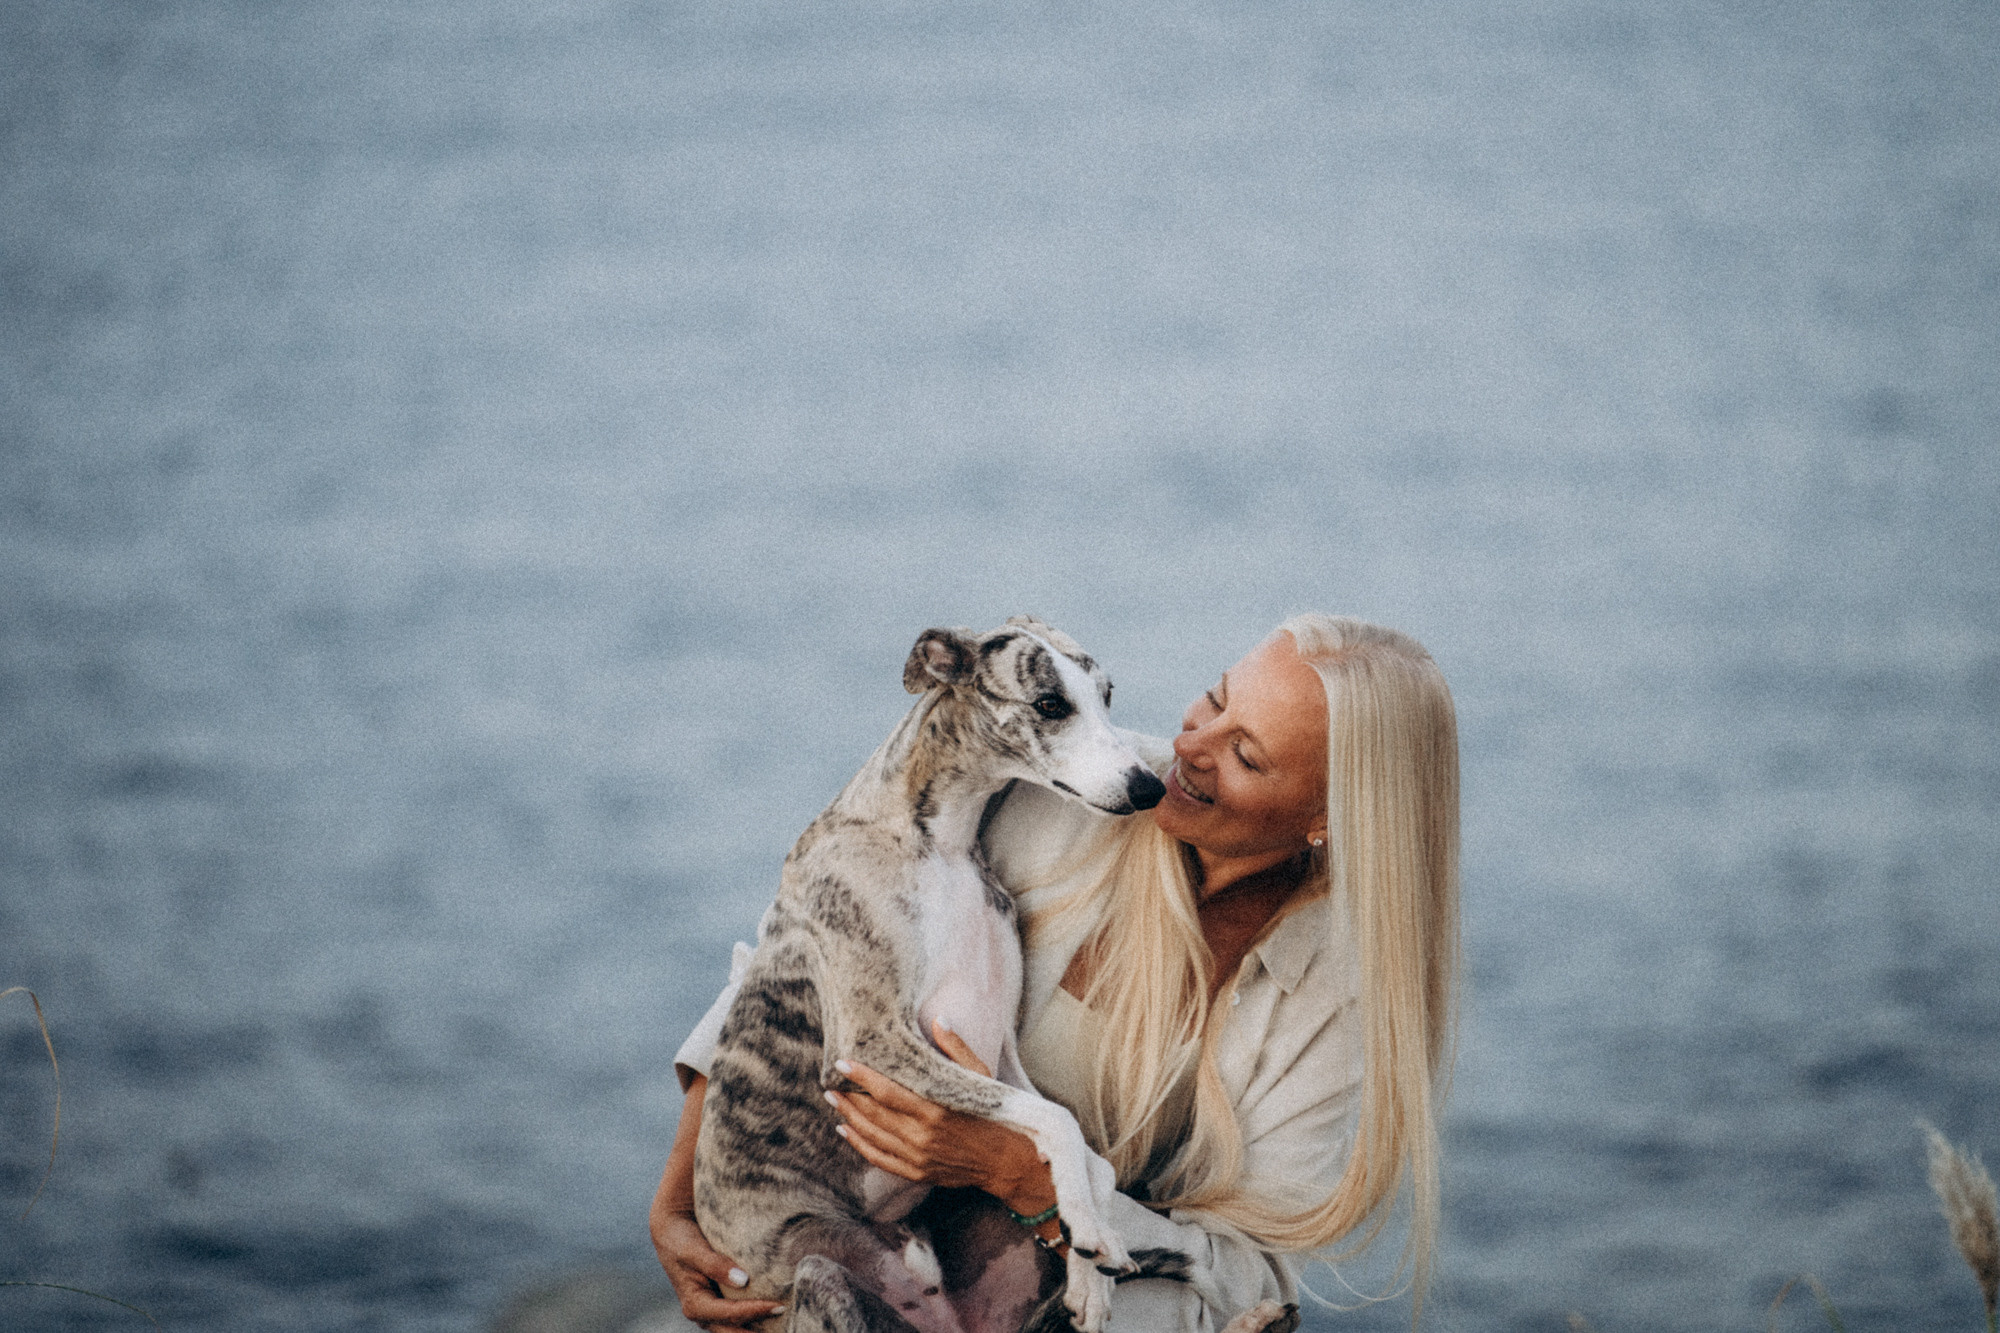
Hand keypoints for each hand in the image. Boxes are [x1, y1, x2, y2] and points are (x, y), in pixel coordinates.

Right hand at [649, 1075, 783, 1330]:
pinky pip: (725, 1315)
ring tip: (777, 1324)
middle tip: (771, 1309)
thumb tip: (719, 1106)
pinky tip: (775, 1323)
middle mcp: (678, 1266)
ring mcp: (692, 1282)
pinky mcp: (710, 1289)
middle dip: (734, 1318)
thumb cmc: (700, 1165)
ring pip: (711, 1319)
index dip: (717, 1270)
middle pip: (699, 1308)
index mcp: (670, 1235)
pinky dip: (746, 1324)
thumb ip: (723, 1141)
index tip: (745, 1276)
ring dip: (741, 1330)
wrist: (689, 1179)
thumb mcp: (703, 1159)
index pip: (692, 1262)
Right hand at [651, 1209, 784, 1331]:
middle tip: (785, 1323)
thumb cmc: (682, 1240)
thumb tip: (743, 1280)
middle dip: (757, 1332)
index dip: (754, 1311)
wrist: (671, 1232)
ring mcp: (711, 1311)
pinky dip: (754, 1317)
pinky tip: (773, 1313)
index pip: (729, 1314)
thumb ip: (715, 1265)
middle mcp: (703, 1313)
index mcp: (694, 1304)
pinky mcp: (719, 1302)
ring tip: (783, 1323)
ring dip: (757, 1327)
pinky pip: (738, 1316)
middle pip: (733, 1331)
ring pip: (736, 1327)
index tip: (778, 1305)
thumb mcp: (694, 1250)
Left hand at [826, 1020, 1056, 1218]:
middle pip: (873, 1113)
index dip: (862, 1077)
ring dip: (849, 1116)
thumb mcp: (981, 1077)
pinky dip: (859, 1144)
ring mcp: (917, 1158)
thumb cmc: (997, 1113)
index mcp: (935, 1110)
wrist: (1010, 1159)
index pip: (887, 1091)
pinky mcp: (917, 1172)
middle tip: (830, 1079)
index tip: (842, 1063)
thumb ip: (956, 1048)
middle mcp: (921, 1136)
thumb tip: (937, 1019)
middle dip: (849, 1096)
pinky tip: (846, 1130)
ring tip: (833, 1099)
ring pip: (872, 1135)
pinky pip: (879, 1158)